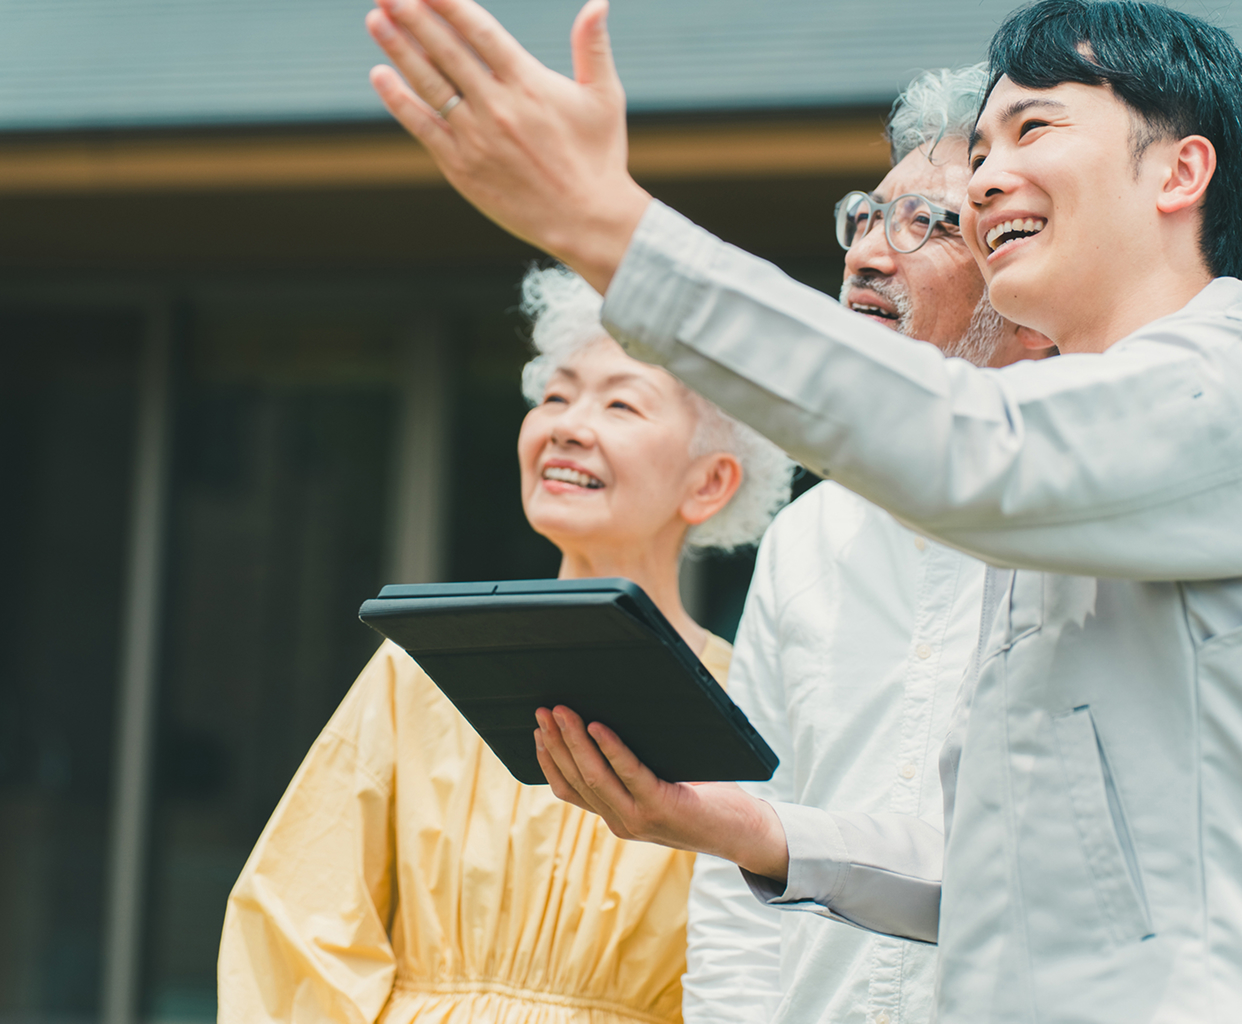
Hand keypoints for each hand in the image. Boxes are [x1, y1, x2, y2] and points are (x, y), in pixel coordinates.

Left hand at [366, 0, 650, 292]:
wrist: (585, 221)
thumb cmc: (599, 158)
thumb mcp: (605, 98)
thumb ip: (594, 48)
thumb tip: (598, 2)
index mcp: (528, 83)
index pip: (479, 30)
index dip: (448, 3)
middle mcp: (496, 106)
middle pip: (446, 50)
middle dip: (412, 16)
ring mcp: (475, 138)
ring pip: (429, 84)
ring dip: (398, 49)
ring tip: (376, 19)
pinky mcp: (462, 167)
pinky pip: (423, 127)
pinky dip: (400, 101)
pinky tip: (381, 75)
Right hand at [534, 705, 789, 881]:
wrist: (743, 833)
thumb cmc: (706, 801)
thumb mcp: (661, 786)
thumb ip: (636, 770)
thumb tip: (612, 720)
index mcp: (616, 817)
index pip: (569, 790)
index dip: (549, 761)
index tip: (537, 732)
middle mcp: (621, 822)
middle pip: (576, 778)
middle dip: (556, 742)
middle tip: (542, 711)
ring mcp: (638, 819)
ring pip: (594, 776)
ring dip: (574, 741)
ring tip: (562, 711)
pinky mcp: (661, 808)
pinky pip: (629, 773)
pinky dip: (611, 748)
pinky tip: (599, 727)